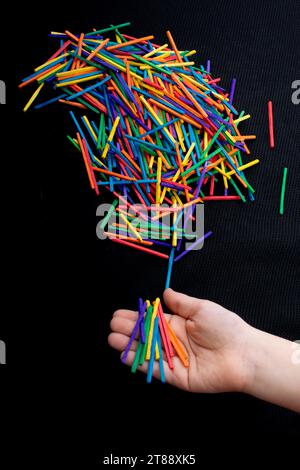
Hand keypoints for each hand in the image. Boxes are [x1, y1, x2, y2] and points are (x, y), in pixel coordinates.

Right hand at [108, 288, 253, 392]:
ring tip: (113, 338)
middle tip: (113, 325)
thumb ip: (181, 302)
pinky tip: (125, 354)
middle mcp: (173, 341)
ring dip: (129, 346)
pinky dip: (139, 362)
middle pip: (145, 335)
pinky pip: (154, 369)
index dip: (135, 317)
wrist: (243, 354)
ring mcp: (173, 359)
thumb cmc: (226, 327)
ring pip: (146, 351)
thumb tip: (165, 292)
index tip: (119, 314)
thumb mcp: (202, 308)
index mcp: (178, 324)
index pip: (151, 320)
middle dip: (128, 329)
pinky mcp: (176, 376)